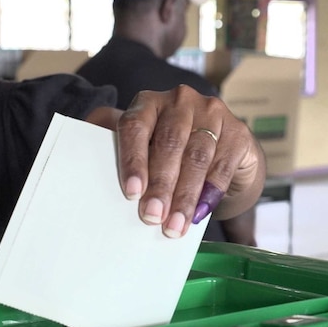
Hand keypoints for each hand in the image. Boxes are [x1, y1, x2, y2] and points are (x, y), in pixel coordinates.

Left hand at [114, 85, 264, 237]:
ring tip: (174, 225)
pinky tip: (199, 214)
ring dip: (184, 196)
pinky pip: (222, 165)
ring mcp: (212, 112)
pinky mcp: (238, 132)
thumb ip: (118, 153)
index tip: (132, 192)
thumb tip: (90, 169)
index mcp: (148, 102)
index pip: (136, 126)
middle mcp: (180, 101)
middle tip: (152, 216)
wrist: (219, 153)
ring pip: (196, 157)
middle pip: (169, 143)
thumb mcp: (142, 148)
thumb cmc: (169, 152)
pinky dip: (210, 193)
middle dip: (160, 185)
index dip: (133, 160)